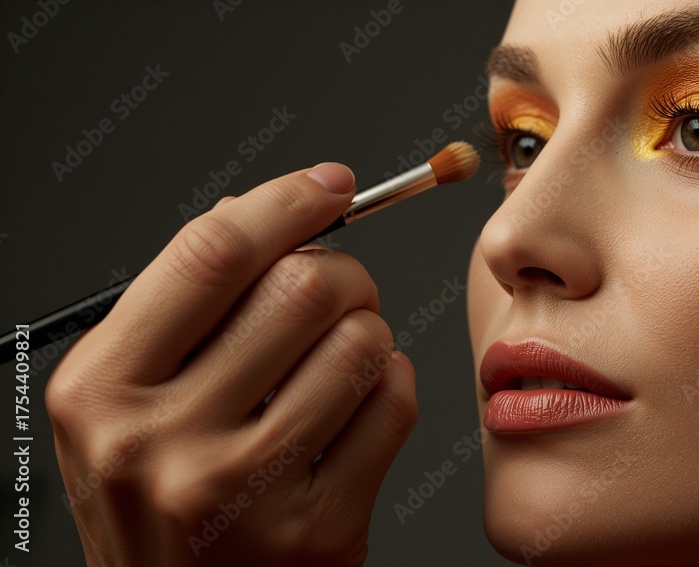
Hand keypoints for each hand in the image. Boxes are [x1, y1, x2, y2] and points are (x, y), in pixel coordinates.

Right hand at [46, 163, 417, 565]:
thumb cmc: (160, 501)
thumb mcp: (128, 402)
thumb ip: (181, 306)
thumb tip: (255, 210)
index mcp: (101, 389)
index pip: (211, 254)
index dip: (285, 202)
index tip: (329, 184)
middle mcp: (160, 440)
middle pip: (301, 287)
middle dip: (343, 273)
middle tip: (341, 291)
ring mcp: (242, 492)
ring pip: (360, 342)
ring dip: (368, 332)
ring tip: (341, 359)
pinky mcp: (317, 529)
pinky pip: (394, 403)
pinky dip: (391, 384)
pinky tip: (360, 404)